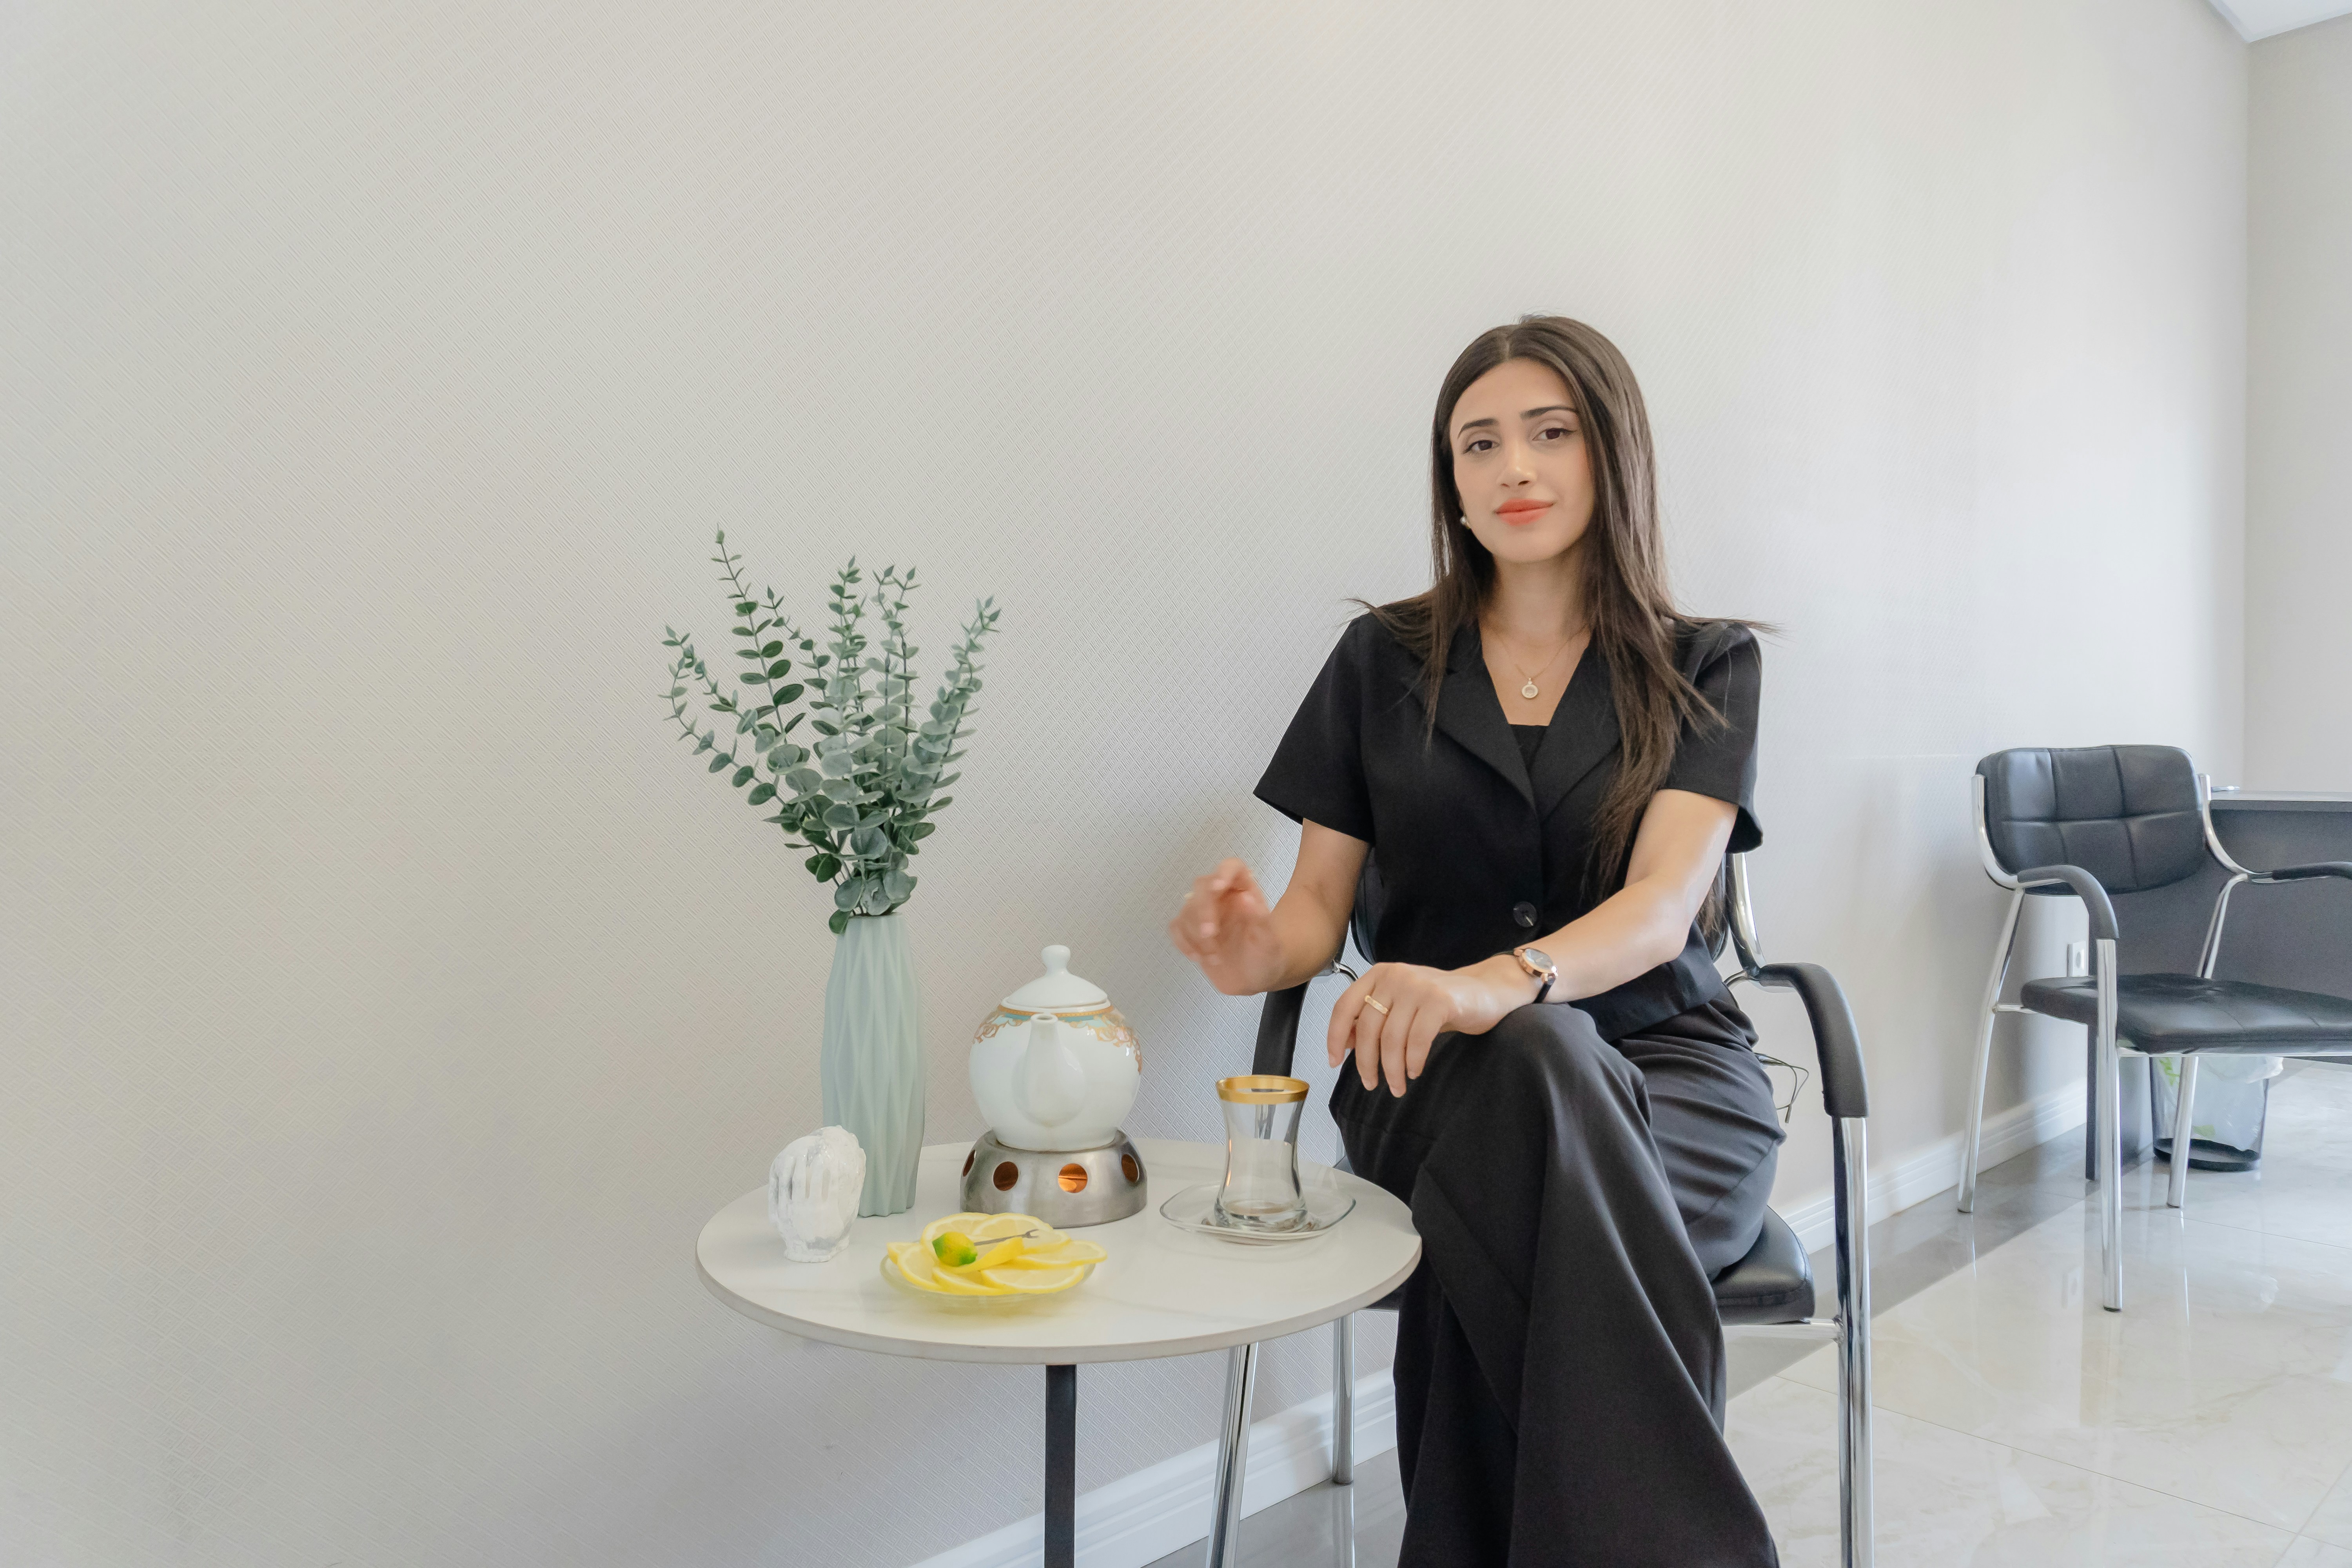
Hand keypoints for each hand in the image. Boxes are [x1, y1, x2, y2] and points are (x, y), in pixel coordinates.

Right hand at [1169, 857, 1284, 995]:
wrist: (1253, 982)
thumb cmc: (1266, 958)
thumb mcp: (1270, 943)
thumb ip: (1261, 920)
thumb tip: (1245, 898)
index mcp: (1245, 891)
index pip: (1233, 868)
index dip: (1223, 872)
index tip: (1217, 887)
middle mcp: (1223, 897)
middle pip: (1202, 887)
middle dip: (1203, 910)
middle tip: (1209, 935)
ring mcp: (1204, 913)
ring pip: (1187, 909)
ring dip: (1196, 935)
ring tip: (1215, 958)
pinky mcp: (1191, 930)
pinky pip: (1176, 927)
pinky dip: (1183, 942)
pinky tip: (1198, 958)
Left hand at [1326, 956, 1535, 1096]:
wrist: (1485, 991)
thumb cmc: (1439, 1004)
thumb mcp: (1400, 1007)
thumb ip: (1373, 1020)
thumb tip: (1342, 1044)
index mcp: (1379, 975)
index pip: (1345, 1007)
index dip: (1334, 1037)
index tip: (1334, 1062)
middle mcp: (1395, 975)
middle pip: (1368, 1028)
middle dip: (1367, 1062)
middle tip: (1372, 1084)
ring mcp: (1418, 986)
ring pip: (1392, 1038)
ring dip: (1392, 1069)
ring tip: (1398, 1086)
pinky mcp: (1440, 1000)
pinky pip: (1417, 1040)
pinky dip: (1413, 1061)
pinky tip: (1415, 1071)